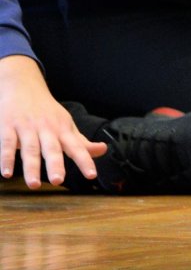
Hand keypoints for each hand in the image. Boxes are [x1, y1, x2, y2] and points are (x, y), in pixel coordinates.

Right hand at [0, 55, 104, 188]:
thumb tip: (102, 151)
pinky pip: (7, 143)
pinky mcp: (7, 126)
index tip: (91, 175)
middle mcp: (46, 128)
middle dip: (56, 164)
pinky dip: (6, 158)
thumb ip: (80, 142)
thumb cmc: (46, 111)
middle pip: (52, 149)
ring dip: (31, 167)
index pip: (77, 147)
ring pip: (30, 148)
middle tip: (59, 181)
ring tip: (34, 184)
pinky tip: (6, 173)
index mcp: (62, 129)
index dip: (85, 160)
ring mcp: (27, 127)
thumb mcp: (65, 124)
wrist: (22, 85)